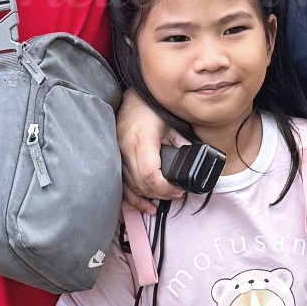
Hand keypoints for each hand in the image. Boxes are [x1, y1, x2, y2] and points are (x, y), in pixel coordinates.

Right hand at [117, 92, 182, 215]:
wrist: (131, 100)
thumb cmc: (150, 109)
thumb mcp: (170, 123)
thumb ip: (180, 141)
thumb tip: (191, 157)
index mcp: (142, 141)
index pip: (150, 174)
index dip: (164, 188)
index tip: (177, 191)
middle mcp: (126, 149)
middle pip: (140, 183)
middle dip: (159, 194)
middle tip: (175, 195)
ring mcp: (118, 155)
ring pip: (130, 186)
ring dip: (146, 197)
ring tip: (162, 200)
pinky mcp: (115, 159)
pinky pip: (121, 184)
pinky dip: (132, 197)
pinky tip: (143, 205)